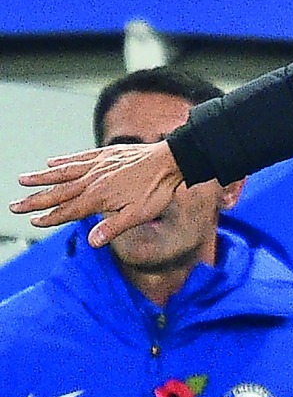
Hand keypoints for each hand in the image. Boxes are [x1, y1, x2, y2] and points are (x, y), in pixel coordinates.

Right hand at [9, 141, 184, 247]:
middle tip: (13, 205)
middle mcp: (94, 179)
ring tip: (22, 179)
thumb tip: (92, 242)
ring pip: (64, 172)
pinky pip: (80, 157)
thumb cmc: (158, 190)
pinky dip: (64, 160)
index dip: (50, 217)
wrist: (172, 160)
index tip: (33, 222)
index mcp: (99, 197)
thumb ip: (114, 227)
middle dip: (35, 200)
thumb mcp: (139, 214)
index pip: (68, 210)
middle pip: (59, 192)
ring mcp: (99, 165)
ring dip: (42, 177)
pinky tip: (51, 162)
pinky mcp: (107, 154)